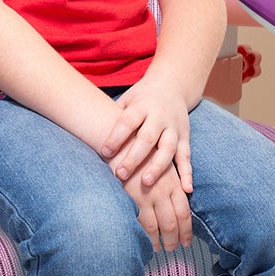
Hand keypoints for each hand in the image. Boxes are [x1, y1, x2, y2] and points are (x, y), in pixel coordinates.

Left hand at [101, 76, 191, 196]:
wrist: (172, 85)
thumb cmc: (141, 99)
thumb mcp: (127, 100)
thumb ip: (113, 117)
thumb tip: (87, 132)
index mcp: (142, 106)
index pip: (128, 121)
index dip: (116, 137)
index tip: (104, 152)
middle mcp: (160, 116)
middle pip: (148, 137)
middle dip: (134, 157)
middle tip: (120, 174)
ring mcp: (174, 127)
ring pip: (168, 148)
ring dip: (158, 166)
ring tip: (146, 182)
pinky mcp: (185, 137)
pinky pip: (186, 156)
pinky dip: (187, 173)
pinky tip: (185, 189)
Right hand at [133, 161, 192, 252]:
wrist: (121, 142)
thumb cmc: (143, 154)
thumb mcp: (164, 166)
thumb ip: (174, 185)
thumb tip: (180, 206)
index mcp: (174, 183)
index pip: (184, 213)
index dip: (186, 231)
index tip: (186, 241)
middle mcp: (162, 191)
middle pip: (171, 224)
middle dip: (173, 240)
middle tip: (172, 248)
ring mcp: (145, 196)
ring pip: (155, 227)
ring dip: (157, 241)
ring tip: (157, 249)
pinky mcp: (128, 198)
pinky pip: (137, 223)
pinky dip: (141, 235)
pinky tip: (142, 241)